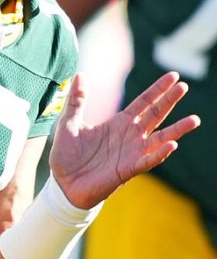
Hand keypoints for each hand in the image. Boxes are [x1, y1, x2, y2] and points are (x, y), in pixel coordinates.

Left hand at [50, 71, 199, 208]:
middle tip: (184, 86)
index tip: (173, 76)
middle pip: (155, 115)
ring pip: (160, 139)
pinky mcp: (127, 170)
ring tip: (194, 119)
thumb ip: (76, 101)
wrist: (63, 184)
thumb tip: (79, 74)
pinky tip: (172, 145)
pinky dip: (159, 153)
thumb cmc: (68, 155)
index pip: (143, 102)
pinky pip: (147, 161)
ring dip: (177, 130)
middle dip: (169, 101)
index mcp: (119, 123)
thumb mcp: (69, 123)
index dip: (157, 90)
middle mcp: (130, 136)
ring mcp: (131, 153)